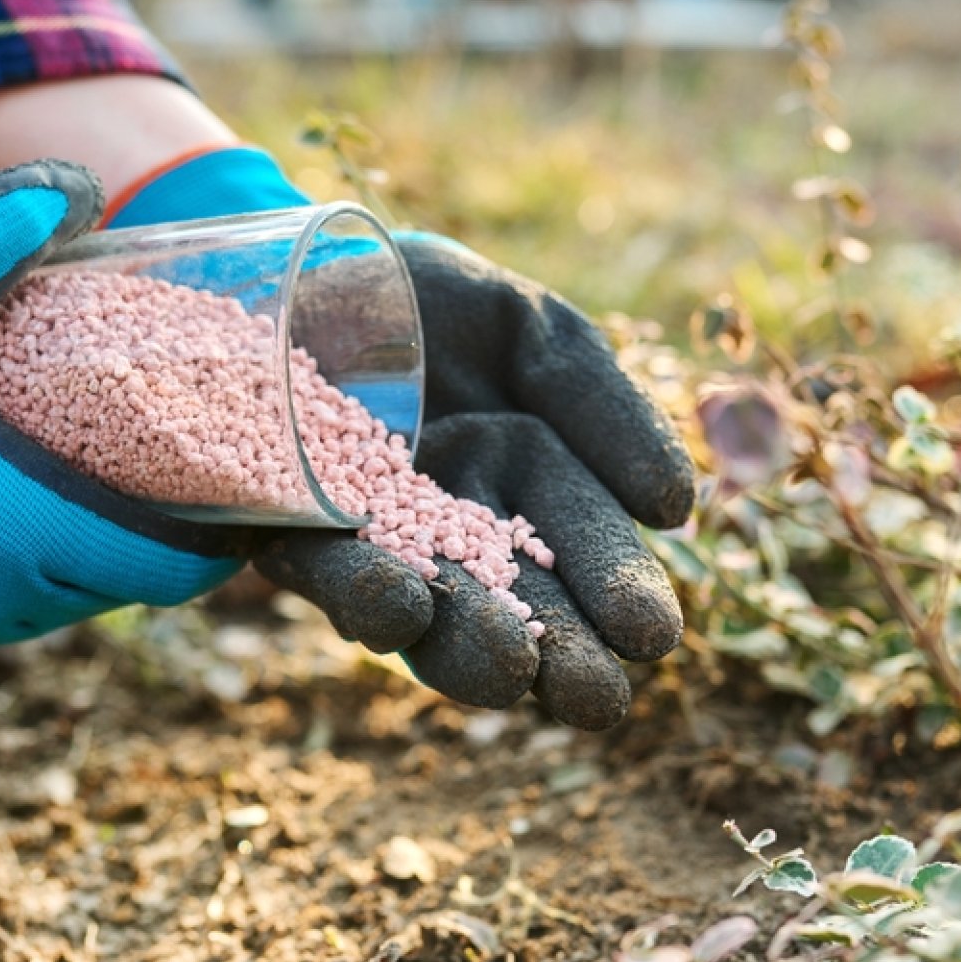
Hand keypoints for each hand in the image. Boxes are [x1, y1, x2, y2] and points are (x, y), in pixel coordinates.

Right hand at [0, 162, 246, 675]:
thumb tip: (65, 192)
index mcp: (2, 530)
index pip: (148, 572)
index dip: (208, 555)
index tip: (242, 529)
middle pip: (95, 593)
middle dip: (133, 552)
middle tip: (157, 494)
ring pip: (30, 612)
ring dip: (59, 568)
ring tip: (74, 503)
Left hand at [111, 150, 693, 727]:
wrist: (291, 263)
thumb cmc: (424, 301)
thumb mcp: (530, 334)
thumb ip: (600, 405)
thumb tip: (675, 507)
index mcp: (526, 489)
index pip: (584, 552)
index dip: (617, 594)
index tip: (651, 637)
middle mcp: (452, 534)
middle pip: (514, 606)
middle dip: (556, 653)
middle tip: (595, 698)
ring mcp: (371, 543)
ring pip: (427, 612)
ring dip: (468, 646)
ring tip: (510, 668)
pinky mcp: (285, 533)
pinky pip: (326, 570)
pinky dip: (364, 593)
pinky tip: (402, 605)